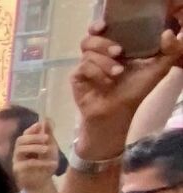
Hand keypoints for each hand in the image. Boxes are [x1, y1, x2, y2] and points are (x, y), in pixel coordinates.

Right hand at [13, 119, 57, 192]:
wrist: (43, 182)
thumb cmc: (46, 164)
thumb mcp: (51, 148)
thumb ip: (48, 135)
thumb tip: (46, 120)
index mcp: (27, 144)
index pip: (25, 134)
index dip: (32, 129)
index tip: (40, 125)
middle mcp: (19, 151)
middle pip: (20, 140)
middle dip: (33, 137)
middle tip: (46, 138)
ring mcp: (17, 160)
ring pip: (20, 150)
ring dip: (34, 147)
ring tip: (46, 149)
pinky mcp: (17, 170)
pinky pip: (26, 163)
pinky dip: (40, 162)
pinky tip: (51, 163)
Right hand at [72, 23, 182, 137]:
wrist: (117, 112)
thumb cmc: (135, 91)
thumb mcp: (157, 69)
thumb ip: (169, 51)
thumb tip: (167, 33)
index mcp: (113, 47)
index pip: (100, 30)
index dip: (98, 25)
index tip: (104, 26)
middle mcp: (97, 54)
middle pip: (90, 39)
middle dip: (104, 43)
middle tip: (119, 51)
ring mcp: (86, 66)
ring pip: (87, 53)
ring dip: (105, 62)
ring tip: (117, 73)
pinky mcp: (77, 77)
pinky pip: (83, 67)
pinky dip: (97, 74)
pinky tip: (106, 82)